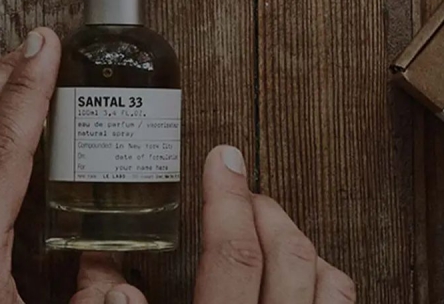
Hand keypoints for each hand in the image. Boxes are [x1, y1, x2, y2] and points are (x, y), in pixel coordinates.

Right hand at [75, 146, 355, 303]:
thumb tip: (115, 284)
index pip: (234, 259)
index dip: (226, 200)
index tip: (221, 159)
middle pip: (289, 257)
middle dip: (263, 211)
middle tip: (239, 191)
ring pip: (328, 282)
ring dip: (298, 241)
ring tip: (269, 224)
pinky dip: (325, 278)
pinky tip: (300, 273)